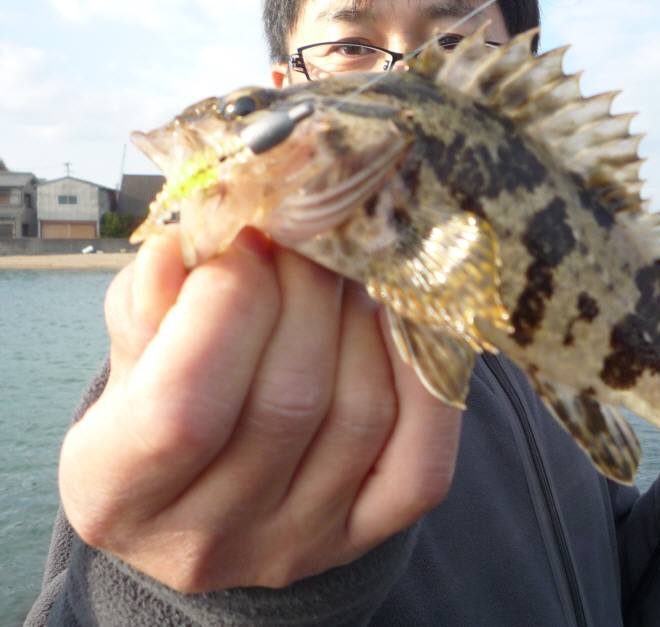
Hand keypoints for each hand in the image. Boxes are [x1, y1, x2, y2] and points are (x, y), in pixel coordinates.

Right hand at [59, 227, 461, 592]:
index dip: (227, 305)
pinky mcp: (369, 534)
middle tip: (306, 234)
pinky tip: (400, 317)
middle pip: (289, 401)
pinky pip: (423, 461)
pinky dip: (421, 375)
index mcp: (117, 495)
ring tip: (343, 271)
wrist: (206, 490)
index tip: (246, 238)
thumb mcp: (135, 347)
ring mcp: (297, 543)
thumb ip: (153, 298)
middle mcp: (208, 538)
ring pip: (360, 414)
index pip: (184, 408)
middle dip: (306, 290)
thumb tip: (205, 238)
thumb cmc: (161, 396)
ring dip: (360, 318)